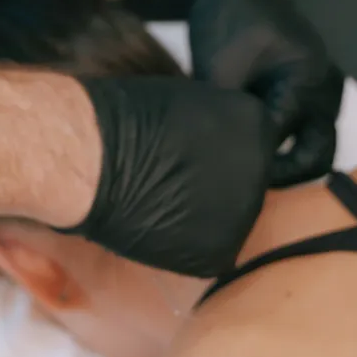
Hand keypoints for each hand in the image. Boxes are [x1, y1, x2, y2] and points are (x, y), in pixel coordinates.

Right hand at [73, 76, 276, 276]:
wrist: (93, 160)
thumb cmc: (125, 118)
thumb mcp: (188, 103)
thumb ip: (216, 126)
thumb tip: (217, 142)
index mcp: (258, 124)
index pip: (253, 143)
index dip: (219, 150)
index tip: (192, 151)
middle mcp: (263, 170)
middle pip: (246, 184)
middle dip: (218, 184)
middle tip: (177, 179)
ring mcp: (245, 215)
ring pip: (228, 221)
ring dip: (203, 216)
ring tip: (164, 203)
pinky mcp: (220, 253)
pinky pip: (208, 252)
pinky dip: (186, 246)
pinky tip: (159, 226)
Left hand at [189, 0, 343, 185]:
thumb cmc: (228, 21)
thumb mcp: (222, 75)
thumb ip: (231, 120)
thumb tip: (227, 162)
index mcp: (308, 83)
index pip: (294, 150)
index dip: (263, 171)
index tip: (233, 181)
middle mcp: (327, 88)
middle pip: (320, 154)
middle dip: (288, 175)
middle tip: (249, 181)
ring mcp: (324, 84)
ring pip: (316, 140)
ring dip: (289, 158)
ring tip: (249, 164)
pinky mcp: (311, 81)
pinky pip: (309, 122)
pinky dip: (288, 139)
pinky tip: (255, 141)